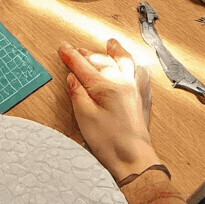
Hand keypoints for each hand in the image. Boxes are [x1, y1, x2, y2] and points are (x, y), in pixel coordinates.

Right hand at [59, 38, 156, 182]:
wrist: (133, 159)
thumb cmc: (109, 142)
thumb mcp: (85, 117)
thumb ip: (78, 93)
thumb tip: (73, 77)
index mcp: (106, 87)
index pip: (83, 66)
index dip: (71, 56)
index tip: (63, 48)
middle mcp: (122, 83)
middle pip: (102, 61)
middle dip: (87, 54)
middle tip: (76, 50)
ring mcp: (135, 90)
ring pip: (126, 62)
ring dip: (116, 52)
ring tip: (111, 44)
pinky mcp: (142, 100)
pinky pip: (142, 75)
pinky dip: (136, 66)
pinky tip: (136, 66)